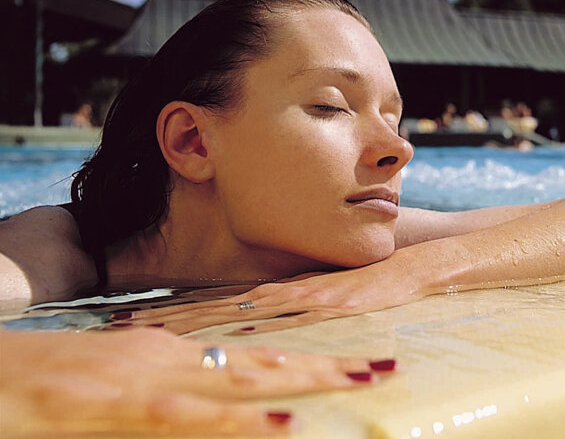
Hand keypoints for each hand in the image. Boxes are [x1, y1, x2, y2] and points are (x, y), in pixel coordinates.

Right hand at [0, 327, 380, 436]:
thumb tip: (205, 382)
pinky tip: (283, 420)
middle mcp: (174, 357)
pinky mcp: (131, 405)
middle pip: (265, 362)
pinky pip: (198, 414)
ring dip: (304, 381)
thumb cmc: (50, 377)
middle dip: (325, 365)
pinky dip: (243, 420)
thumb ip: (163, 377)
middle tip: (378, 368)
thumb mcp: (117, 373)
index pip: (253, 353)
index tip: (351, 361)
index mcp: (173, 351)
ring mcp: (155, 379)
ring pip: (245, 379)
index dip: (305, 357)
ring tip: (354, 381)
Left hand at [117, 250, 424, 334]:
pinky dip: (257, 320)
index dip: (179, 306)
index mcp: (279, 286)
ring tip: (156, 324)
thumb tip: (252, 323)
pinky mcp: (334, 300)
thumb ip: (290, 303)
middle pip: (218, 304)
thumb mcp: (322, 290)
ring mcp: (307, 294)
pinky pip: (289, 311)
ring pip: (241, 307)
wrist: (415, 262)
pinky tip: (229, 329)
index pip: (219, 299)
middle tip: (123, 319)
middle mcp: (285, 288)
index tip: (138, 313)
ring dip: (198, 317)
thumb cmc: (370, 277)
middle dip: (172, 313)